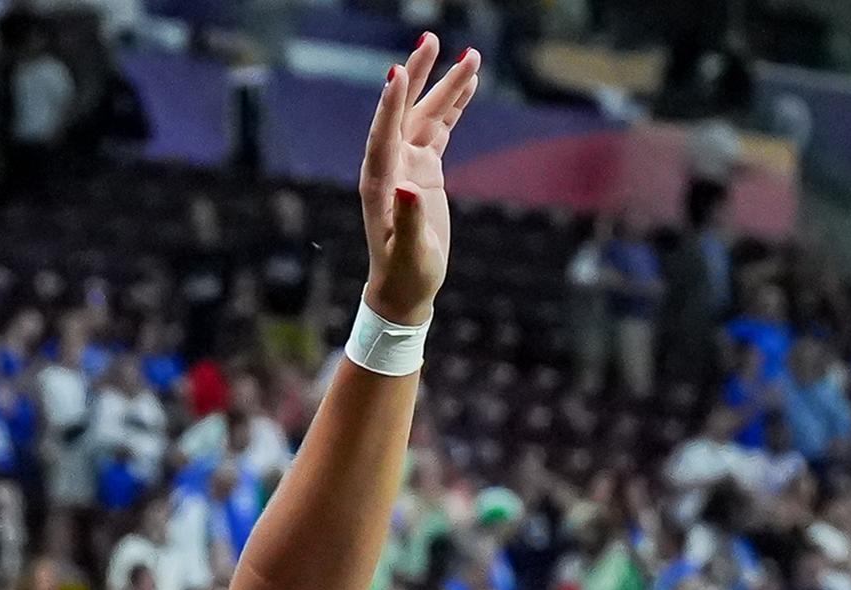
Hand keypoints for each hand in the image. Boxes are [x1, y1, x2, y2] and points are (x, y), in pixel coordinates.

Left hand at [358, 34, 483, 323]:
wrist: (405, 288)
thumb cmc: (405, 275)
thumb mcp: (410, 253)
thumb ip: (409, 219)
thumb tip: (408, 186)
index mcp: (379, 183)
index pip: (383, 135)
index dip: (389, 105)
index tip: (397, 71)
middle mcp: (390, 165)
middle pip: (403, 111)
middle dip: (417, 76)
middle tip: (430, 40)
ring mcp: (407, 163)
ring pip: (427, 114)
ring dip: (446, 86)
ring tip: (471, 56)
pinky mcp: (424, 168)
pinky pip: (440, 128)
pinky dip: (453, 107)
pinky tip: (469, 84)